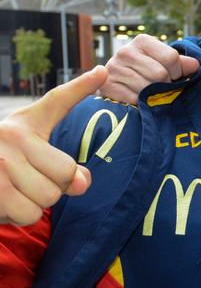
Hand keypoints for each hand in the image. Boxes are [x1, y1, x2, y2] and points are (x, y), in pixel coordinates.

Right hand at [0, 66, 107, 225]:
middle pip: (66, 173)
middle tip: (25, 181)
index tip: (103, 71)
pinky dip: (18, 216)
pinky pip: (29, 213)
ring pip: (48, 197)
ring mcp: (2, 161)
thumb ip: (60, 168)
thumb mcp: (24, 155)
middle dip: (53, 187)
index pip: (57, 102)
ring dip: (33, 204)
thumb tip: (83, 183)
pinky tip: (3, 202)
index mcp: (24, 125)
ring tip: (11, 191)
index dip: (82, 87)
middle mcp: (12, 135)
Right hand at [101, 34, 199, 104]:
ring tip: (150, 93)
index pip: (171, 57)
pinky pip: (134, 100)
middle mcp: (126, 51)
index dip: (177, 72)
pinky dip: (141, 104)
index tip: (174, 77)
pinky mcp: (108, 86)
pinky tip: (139, 99)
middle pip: (160, 74)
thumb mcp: (164, 62)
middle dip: (165, 85)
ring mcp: (114, 68)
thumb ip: (181, 64)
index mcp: (142, 41)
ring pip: (147, 88)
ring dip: (153, 96)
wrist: (118, 83)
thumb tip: (196, 65)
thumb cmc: (146, 70)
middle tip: (161, 87)